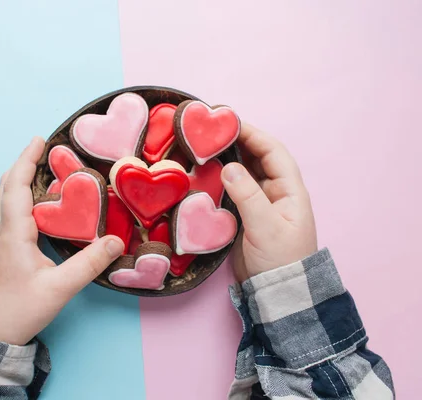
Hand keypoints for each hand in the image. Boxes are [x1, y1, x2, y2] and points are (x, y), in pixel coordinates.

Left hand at [0, 137, 124, 344]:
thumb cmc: (21, 310)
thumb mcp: (60, 288)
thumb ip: (89, 264)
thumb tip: (116, 241)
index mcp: (14, 234)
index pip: (17, 187)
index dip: (27, 160)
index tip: (39, 139)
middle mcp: (2, 232)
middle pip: (6, 187)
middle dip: (22, 163)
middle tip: (42, 148)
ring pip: (4, 199)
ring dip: (19, 178)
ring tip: (39, 168)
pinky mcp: (2, 250)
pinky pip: (8, 212)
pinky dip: (20, 195)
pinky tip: (36, 203)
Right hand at [220, 123, 317, 281]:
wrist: (277, 292)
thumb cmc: (280, 260)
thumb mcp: (266, 227)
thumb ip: (248, 196)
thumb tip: (229, 167)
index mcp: (289, 190)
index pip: (273, 152)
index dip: (253, 134)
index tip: (230, 122)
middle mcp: (275, 192)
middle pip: (257, 158)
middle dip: (237, 142)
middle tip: (212, 131)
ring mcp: (260, 204)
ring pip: (243, 173)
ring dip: (227, 159)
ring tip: (205, 148)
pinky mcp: (245, 215)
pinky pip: (233, 190)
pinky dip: (220, 180)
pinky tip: (204, 174)